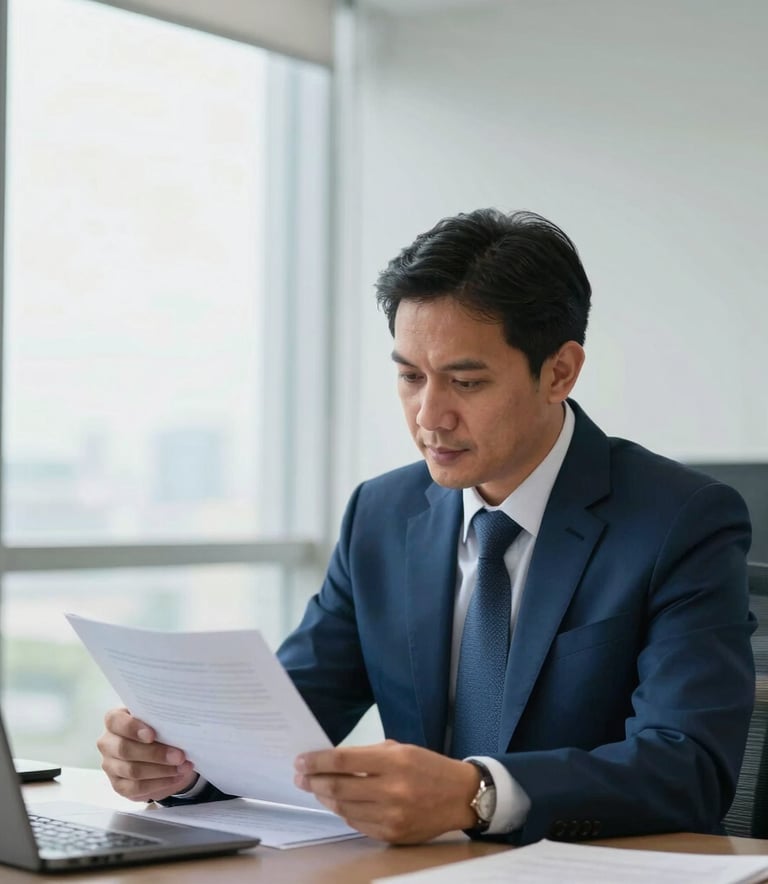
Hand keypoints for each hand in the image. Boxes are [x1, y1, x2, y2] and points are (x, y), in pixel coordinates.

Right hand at [97, 707, 196, 801]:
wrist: (161, 753)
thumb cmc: (158, 730)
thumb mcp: (158, 721)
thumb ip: (160, 720)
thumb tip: (177, 726)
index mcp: (115, 721)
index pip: (114, 721)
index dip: (132, 728)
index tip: (152, 735)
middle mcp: (108, 743)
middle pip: (124, 749)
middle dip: (155, 754)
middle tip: (179, 756)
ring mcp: (111, 766)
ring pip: (132, 770)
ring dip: (161, 770)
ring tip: (182, 767)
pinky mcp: (119, 785)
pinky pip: (137, 788)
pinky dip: (159, 783)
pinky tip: (175, 777)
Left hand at [294, 739, 479, 843]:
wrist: (460, 796)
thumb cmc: (428, 767)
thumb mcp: (400, 749)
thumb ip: (367, 755)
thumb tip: (332, 761)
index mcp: (394, 762)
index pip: (343, 761)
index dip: (317, 761)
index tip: (301, 761)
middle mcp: (392, 790)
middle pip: (338, 787)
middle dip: (313, 781)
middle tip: (300, 776)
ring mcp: (392, 816)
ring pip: (344, 808)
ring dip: (325, 797)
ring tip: (316, 788)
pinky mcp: (392, 835)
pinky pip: (357, 824)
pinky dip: (344, 812)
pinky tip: (338, 802)